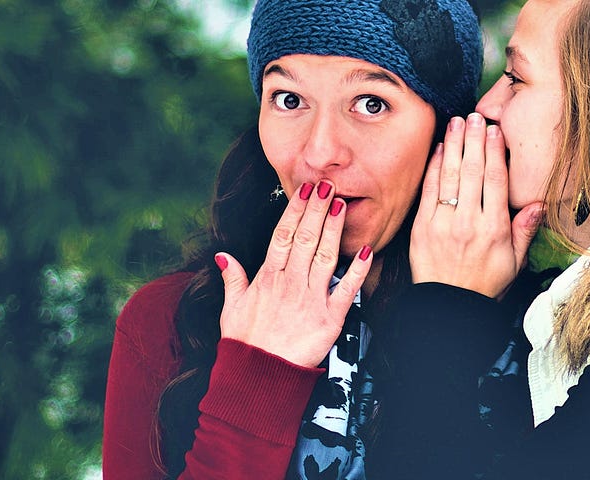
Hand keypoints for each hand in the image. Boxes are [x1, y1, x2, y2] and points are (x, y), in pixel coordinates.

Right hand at [216, 181, 373, 367]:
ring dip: (334, 229)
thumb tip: (223, 255)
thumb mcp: (231, 309)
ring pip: (324, 256)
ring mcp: (310, 299)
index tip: (304, 191)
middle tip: (327, 185)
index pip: (283, 236)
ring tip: (342, 204)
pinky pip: (346, 290)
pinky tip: (366, 250)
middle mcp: (289, 284)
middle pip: (305, 238)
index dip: (295, 211)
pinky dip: (357, 270)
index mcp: (267, 278)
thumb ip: (232, 279)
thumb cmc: (245, 344)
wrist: (258, 376)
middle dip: (317, 210)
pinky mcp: (329, 318)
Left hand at [410, 114, 544, 297]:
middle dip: (474, 140)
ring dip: (454, 145)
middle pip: (473, 171)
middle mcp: (469, 222)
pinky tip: (440, 148)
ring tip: (458, 121)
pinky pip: (429, 190)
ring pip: (450, 176)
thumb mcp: (514, 262)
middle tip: (476, 116)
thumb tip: (539, 203)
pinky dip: (435, 167)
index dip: (495, 152)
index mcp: (494, 229)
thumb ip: (525, 230)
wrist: (450, 305)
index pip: (495, 181)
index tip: (496, 131)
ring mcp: (443, 223)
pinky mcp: (422, 226)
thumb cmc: (485, 283)